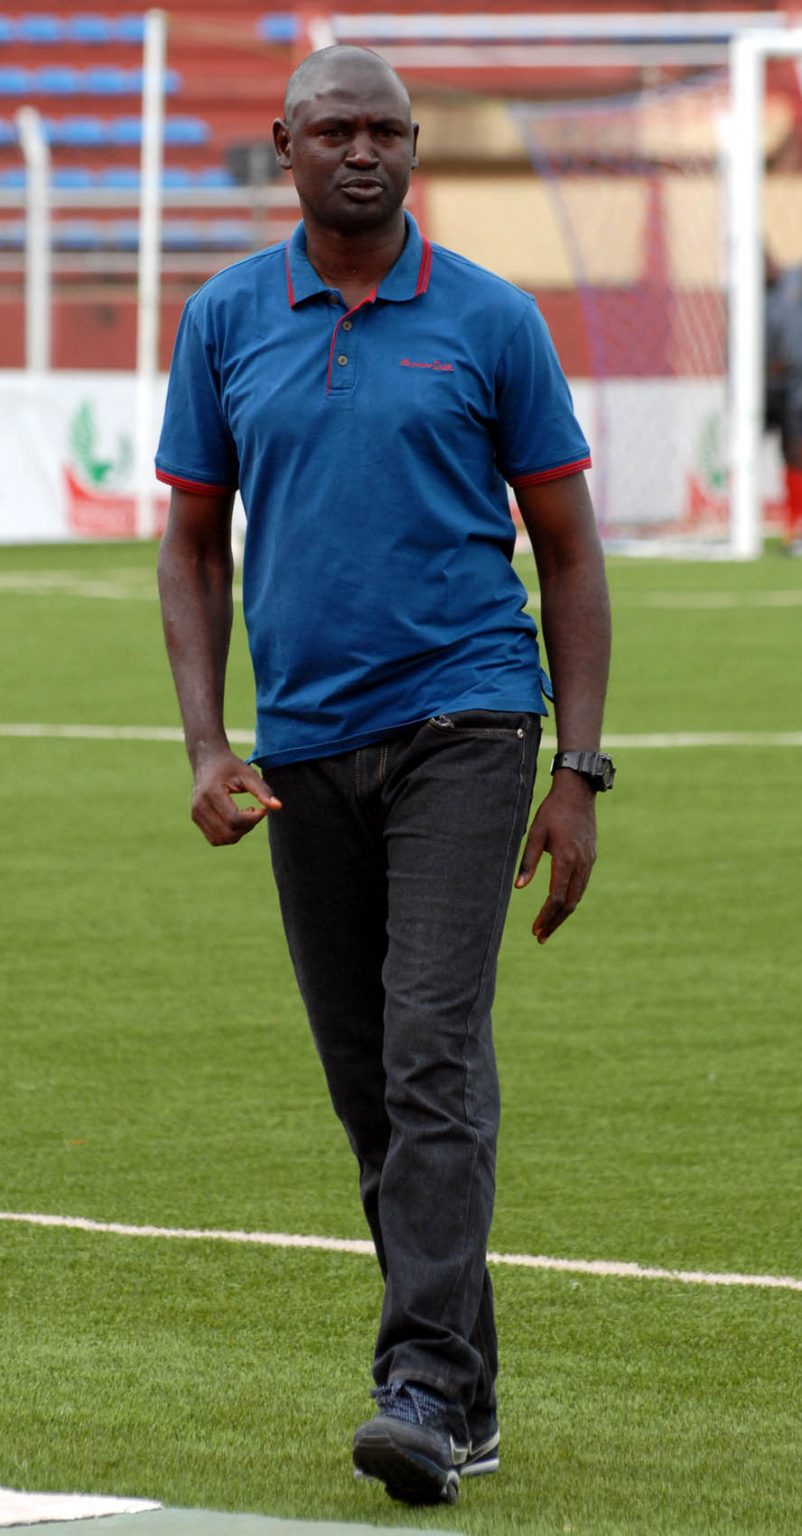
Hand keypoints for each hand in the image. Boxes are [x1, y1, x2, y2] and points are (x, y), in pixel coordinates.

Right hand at [190, 747, 280, 845]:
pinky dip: (229, 834)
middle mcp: (199, 806)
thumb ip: (263, 791)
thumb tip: (278, 807)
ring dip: (239, 833)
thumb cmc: (231, 766)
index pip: (234, 820)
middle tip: (254, 811)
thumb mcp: (248, 774)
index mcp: (211, 793)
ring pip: (221, 840)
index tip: (262, 809)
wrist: (207, 760)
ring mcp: (195, 814)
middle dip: (247, 827)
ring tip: (244, 815)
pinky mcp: (196, 819)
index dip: (253, 819)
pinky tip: (236, 819)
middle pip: (228, 834)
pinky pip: (215, 839)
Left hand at [514, 773, 596, 942]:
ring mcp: (588, 861)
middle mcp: (581, 863)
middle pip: (570, 903)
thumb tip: (518, 888)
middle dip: (555, 922)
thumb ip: (527, 861)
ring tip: (548, 926)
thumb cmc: (552, 811)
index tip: (535, 929)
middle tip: (540, 937)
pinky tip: (560, 906)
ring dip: (563, 914)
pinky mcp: (590, 858)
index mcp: (565, 858)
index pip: (557, 897)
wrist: (578, 792)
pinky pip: (582, 885)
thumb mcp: (535, 834)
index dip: (546, 916)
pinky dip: (571, 899)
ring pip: (578, 896)